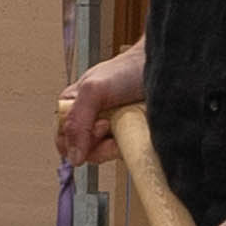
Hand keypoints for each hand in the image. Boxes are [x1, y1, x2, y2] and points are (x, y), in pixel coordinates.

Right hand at [57, 40, 147, 168]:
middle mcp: (88, 121)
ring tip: (126, 125)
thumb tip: (74, 158)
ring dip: (114, 146)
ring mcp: (109, 131)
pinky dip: (128, 148)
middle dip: (98, 145)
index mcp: (72, 108)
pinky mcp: (127, 137)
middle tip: (112, 125)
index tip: (100, 127)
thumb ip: (76, 121)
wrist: (161, 68)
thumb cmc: (126, 71)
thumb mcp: (93, 90)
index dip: (78, 140)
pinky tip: (136, 132)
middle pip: (83, 152)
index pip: (64, 141)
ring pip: (103, 155)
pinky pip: (122, 154)